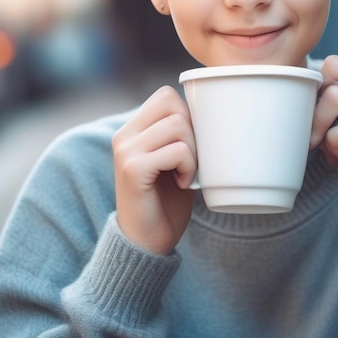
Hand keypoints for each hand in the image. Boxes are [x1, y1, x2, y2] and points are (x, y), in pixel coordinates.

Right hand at [113, 85, 196, 254]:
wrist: (146, 243)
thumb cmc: (167, 201)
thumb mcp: (174, 160)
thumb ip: (180, 134)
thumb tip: (213, 111)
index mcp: (132, 129)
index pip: (166, 95)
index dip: (188, 115)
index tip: (190, 145)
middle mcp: (124, 135)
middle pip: (174, 105)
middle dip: (194, 132)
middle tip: (190, 161)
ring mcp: (126, 151)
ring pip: (178, 125)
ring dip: (193, 152)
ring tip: (186, 173)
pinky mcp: (133, 169)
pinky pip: (177, 151)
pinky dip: (189, 167)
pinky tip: (183, 184)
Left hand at [309, 55, 337, 165]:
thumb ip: (331, 100)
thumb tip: (298, 100)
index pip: (333, 63)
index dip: (319, 88)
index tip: (321, 112)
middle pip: (329, 80)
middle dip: (316, 111)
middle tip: (318, 134)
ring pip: (333, 99)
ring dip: (323, 130)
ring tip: (334, 146)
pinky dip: (335, 148)